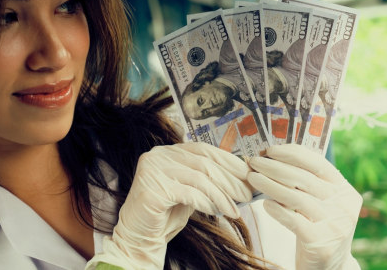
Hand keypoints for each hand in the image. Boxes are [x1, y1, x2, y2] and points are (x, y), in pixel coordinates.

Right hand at [86, 142, 252, 269]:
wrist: (139, 237)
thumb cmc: (166, 214)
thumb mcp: (191, 190)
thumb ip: (208, 179)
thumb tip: (241, 177)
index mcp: (167, 151)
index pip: (204, 149)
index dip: (228, 161)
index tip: (248, 173)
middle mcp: (158, 156)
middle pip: (204, 163)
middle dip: (230, 180)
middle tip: (247, 195)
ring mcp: (152, 170)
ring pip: (200, 178)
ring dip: (222, 195)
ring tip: (234, 209)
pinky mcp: (152, 189)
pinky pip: (190, 193)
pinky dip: (207, 203)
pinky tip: (217, 212)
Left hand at [247, 144, 361, 269]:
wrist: (330, 268)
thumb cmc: (317, 228)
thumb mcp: (320, 203)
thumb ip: (306, 183)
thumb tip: (272, 157)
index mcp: (344, 189)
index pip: (317, 163)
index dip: (291, 153)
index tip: (269, 150)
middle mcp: (343, 205)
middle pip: (303, 178)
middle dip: (275, 167)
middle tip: (254, 162)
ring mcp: (335, 224)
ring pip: (296, 198)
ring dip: (270, 185)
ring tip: (253, 178)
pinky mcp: (321, 243)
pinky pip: (294, 221)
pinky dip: (277, 210)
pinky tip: (265, 204)